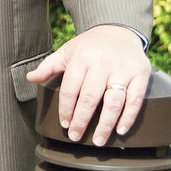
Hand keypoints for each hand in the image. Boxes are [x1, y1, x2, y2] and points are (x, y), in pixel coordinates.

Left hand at [26, 25, 150, 146]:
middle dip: (81, 120)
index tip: (64, 124)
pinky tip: (120, 130)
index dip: (66, 108)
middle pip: (90, 97)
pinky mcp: (140, 74)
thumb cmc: (89, 46)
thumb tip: (29, 78)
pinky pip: (135, 100)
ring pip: (114, 101)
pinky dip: (128, 117)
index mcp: (82, 57)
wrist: (119, 30)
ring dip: (105, 124)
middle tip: (76, 136)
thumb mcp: (67, 51)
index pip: (71, 88)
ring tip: (98, 140)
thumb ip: (49, 66)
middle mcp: (103, 63)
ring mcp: (123, 69)